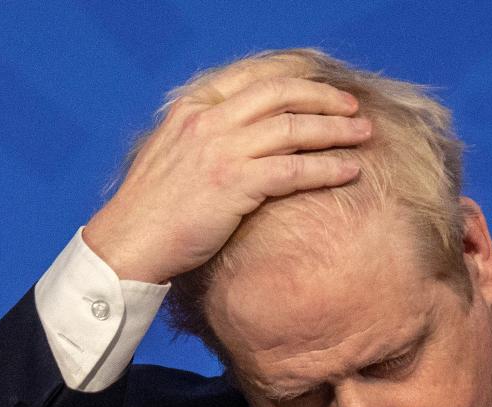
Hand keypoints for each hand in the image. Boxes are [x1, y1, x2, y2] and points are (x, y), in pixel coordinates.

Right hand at [82, 60, 370, 283]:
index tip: (321, 89)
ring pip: (294, 128)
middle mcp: (209, 121)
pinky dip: (327, 167)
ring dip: (335, 130)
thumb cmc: (151, 211)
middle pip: (281, 94)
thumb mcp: (172, 155)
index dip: (296, 79)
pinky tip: (349, 171)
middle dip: (323, 98)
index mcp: (193, 109)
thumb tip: (242, 137)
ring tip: (363, 135)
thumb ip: (204, 137)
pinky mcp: (233, 184)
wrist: (128, 243)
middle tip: (352, 109)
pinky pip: (294, 170)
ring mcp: (221, 150)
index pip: (254, 78)